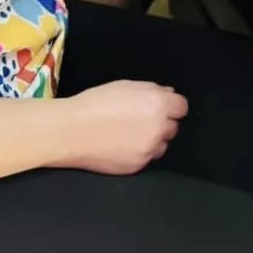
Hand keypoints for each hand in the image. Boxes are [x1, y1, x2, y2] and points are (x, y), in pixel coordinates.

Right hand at [58, 80, 187, 174]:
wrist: (71, 131)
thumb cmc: (96, 103)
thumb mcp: (126, 86)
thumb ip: (152, 89)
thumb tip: (168, 94)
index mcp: (158, 104)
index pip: (181, 107)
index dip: (170, 106)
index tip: (158, 107)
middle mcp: (158, 128)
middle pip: (172, 127)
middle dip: (161, 123)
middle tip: (139, 120)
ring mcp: (148, 150)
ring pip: (161, 145)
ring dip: (152, 140)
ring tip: (129, 135)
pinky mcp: (137, 166)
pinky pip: (146, 159)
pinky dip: (138, 153)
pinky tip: (120, 146)